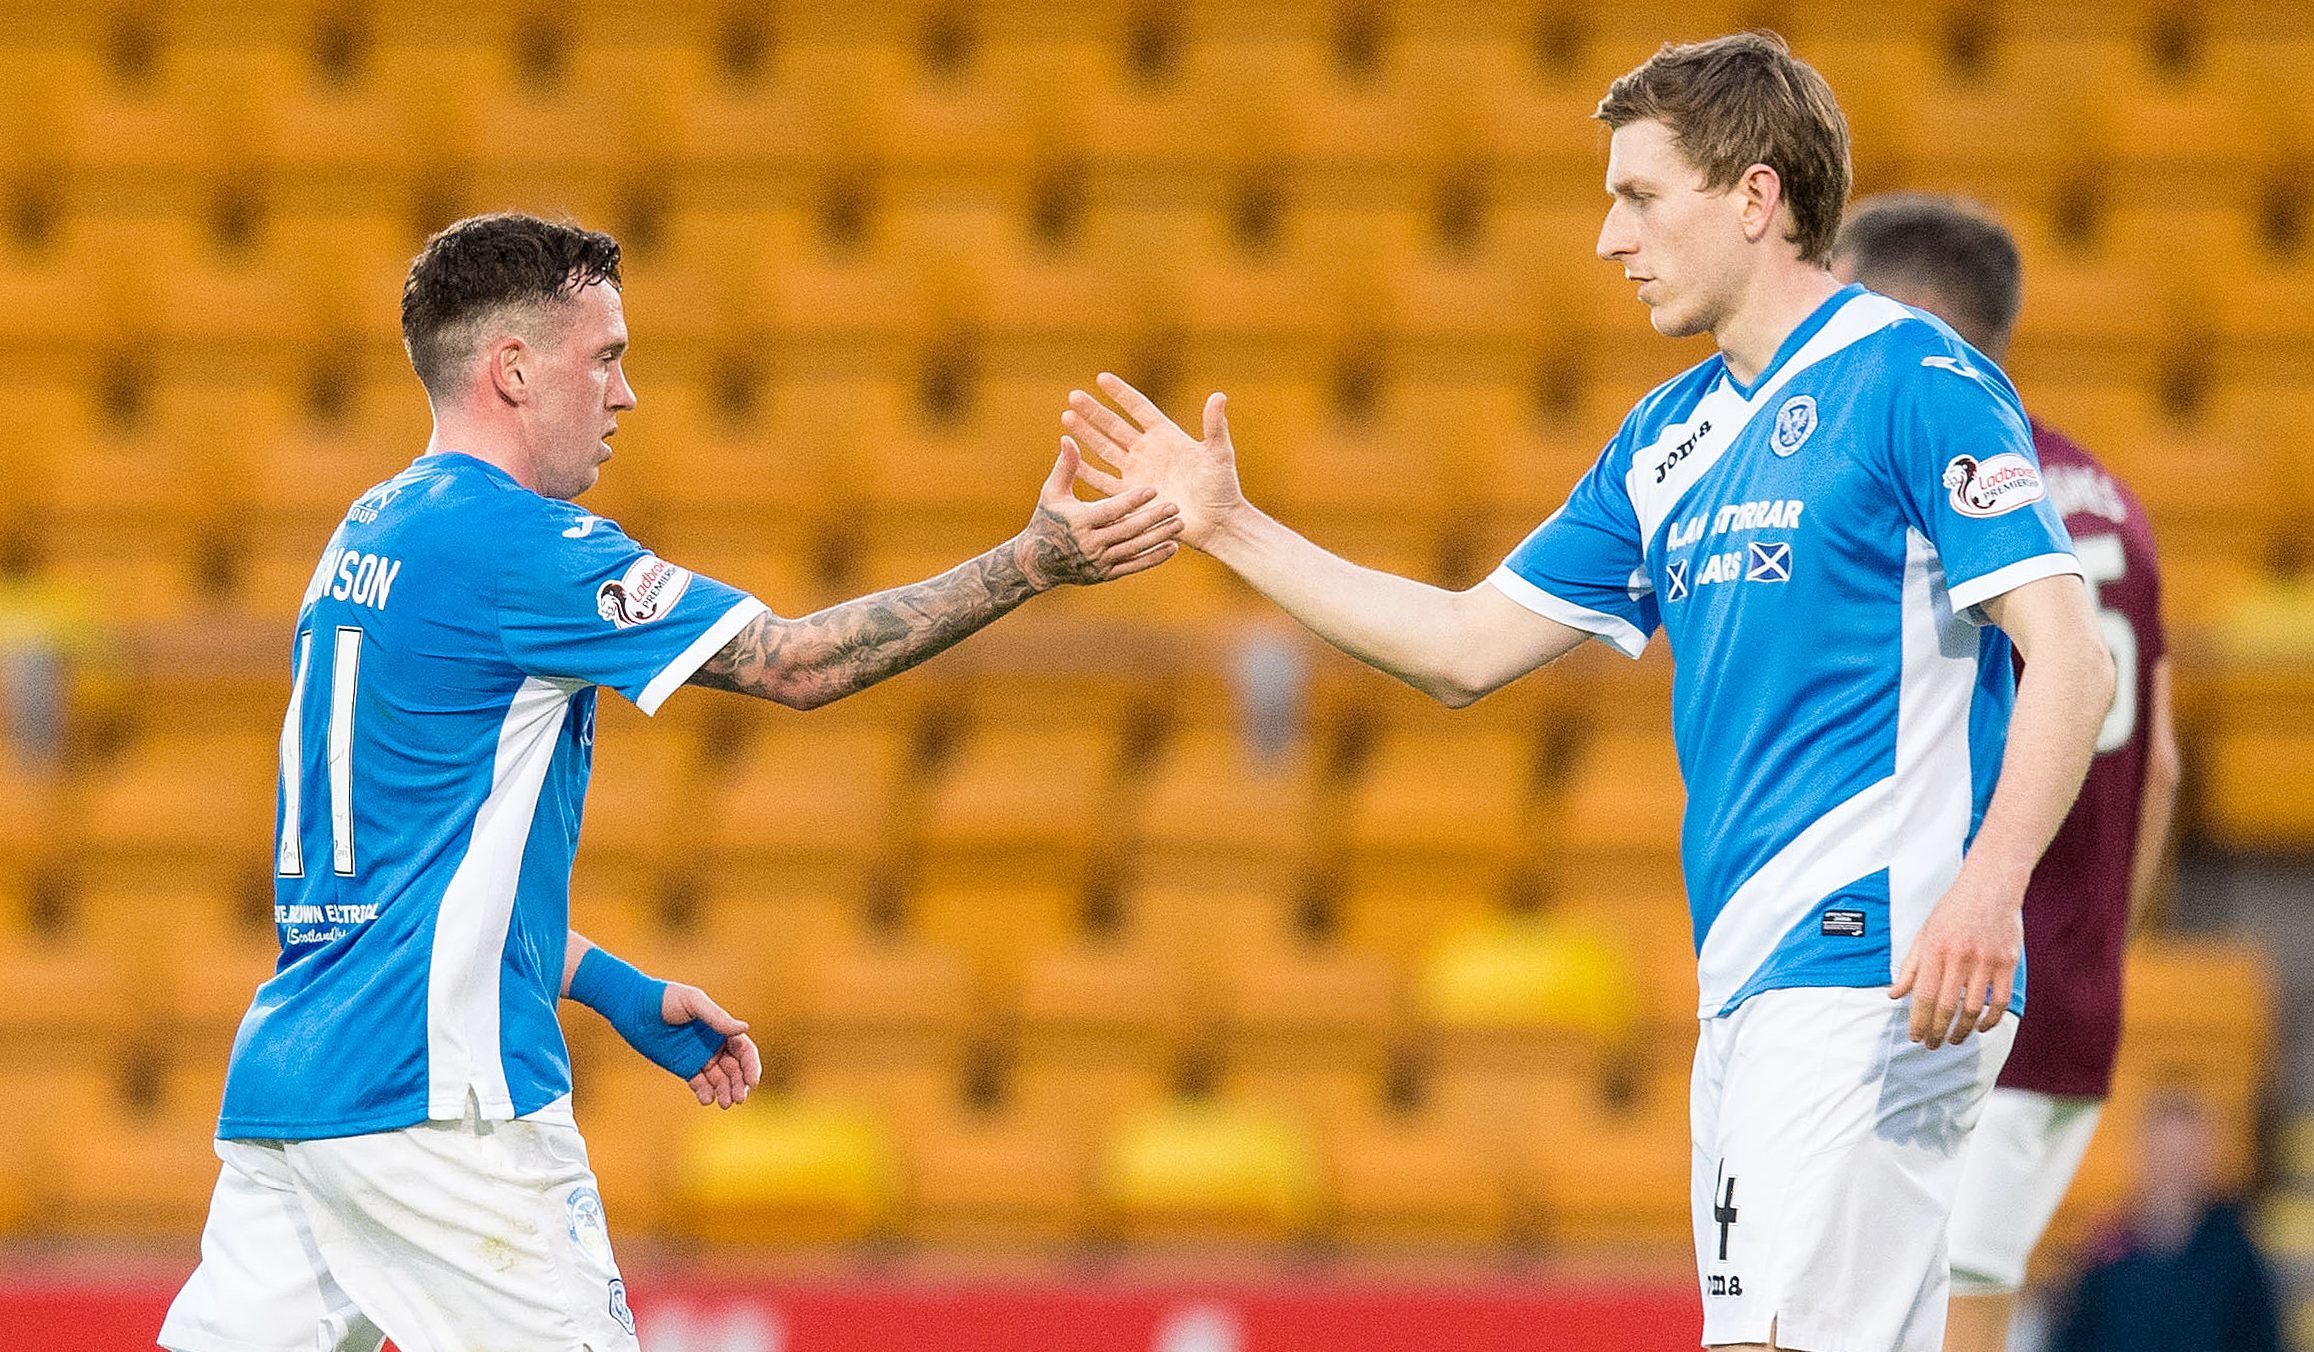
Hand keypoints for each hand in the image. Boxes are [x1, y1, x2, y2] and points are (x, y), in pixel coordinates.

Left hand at [661, 982, 761, 1108]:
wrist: (636, 1007)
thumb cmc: (666, 998)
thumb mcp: (694, 1002)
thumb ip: (717, 1018)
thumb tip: (744, 1028)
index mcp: (722, 1029)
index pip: (744, 1051)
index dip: (751, 1067)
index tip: (752, 1082)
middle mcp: (715, 1045)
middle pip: (736, 1069)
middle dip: (739, 1085)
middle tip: (738, 1099)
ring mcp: (700, 1057)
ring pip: (720, 1080)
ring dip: (725, 1092)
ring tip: (724, 1103)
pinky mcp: (684, 1067)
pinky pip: (699, 1083)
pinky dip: (705, 1093)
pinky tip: (706, 1099)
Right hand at [1011, 436, 1183, 588]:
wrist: (1038, 563)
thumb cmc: (1047, 519)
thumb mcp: (1052, 492)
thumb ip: (1065, 466)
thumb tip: (1068, 438)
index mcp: (1079, 521)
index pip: (1110, 510)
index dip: (1132, 501)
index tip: (1153, 489)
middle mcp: (1090, 544)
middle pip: (1127, 530)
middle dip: (1152, 518)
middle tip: (1175, 506)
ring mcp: (1099, 562)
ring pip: (1134, 549)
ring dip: (1158, 537)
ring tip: (1180, 524)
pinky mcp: (1106, 574)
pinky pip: (1134, 566)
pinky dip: (1154, 558)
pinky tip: (1173, 547)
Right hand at [1064, 373, 1247, 551]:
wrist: (1217, 523)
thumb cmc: (1222, 488)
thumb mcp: (1219, 454)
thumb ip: (1215, 426)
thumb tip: (1219, 395)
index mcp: (1166, 436)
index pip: (1139, 408)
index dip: (1121, 393)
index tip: (1101, 377)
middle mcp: (1148, 451)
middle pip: (1115, 426)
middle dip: (1094, 411)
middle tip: (1073, 396)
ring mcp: (1138, 473)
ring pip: (1105, 449)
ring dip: (1087, 435)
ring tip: (1067, 418)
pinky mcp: (1133, 496)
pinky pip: (1105, 482)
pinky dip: (1088, 472)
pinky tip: (1072, 460)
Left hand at [1889, 874, 2023, 1049]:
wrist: (1991, 886)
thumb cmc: (1953, 909)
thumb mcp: (1925, 933)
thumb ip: (1911, 967)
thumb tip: (1894, 995)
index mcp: (1935, 950)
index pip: (1923, 996)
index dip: (1918, 1021)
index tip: (1915, 1037)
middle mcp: (1960, 957)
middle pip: (1946, 1007)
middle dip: (1937, 1032)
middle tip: (1931, 1045)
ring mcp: (1986, 961)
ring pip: (1974, 1009)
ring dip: (1962, 1030)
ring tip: (1953, 1039)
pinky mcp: (2007, 963)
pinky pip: (2000, 1000)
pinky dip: (1991, 1019)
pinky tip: (1981, 1027)